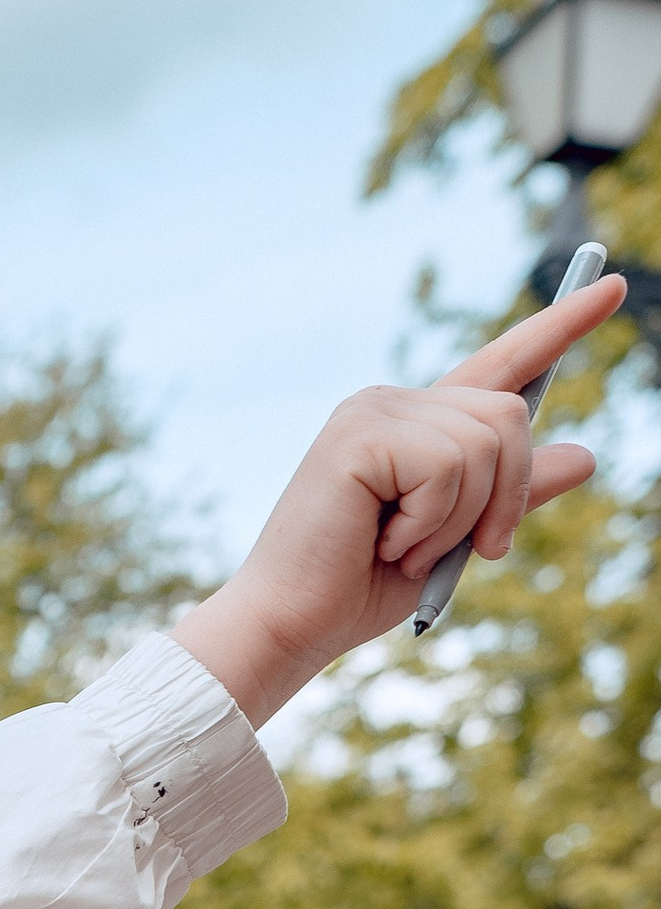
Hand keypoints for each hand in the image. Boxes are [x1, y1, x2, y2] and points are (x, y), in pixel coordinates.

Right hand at [175, 276, 623, 725]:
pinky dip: (430, 522)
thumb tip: (585, 455)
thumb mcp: (458, 540)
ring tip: (407, 551)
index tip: (615, 286)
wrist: (294, 622)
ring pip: (485, 443)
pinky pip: (445, 467)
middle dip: (509, 493)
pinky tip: (386, 542)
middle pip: (510, 413)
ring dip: (462, 518)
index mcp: (420, 424)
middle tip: (477, 551)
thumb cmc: (361, 586)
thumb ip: (512, 494)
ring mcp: (374, 411)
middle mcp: (396, 402)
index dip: (561, 325)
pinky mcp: (359, 434)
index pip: (503, 362)